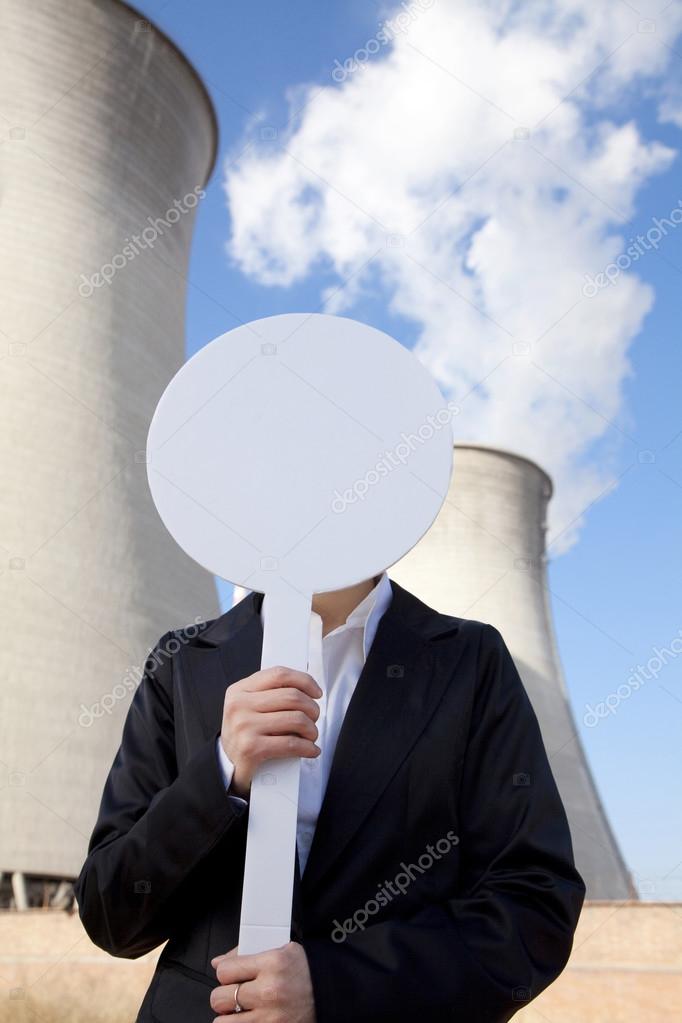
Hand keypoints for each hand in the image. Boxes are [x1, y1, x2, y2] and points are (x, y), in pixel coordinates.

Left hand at [210, 942, 315, 1020]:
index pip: (225, 970)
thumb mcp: (283, 950)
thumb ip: (249, 954)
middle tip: (234, 994)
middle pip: (219, 998)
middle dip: (224, 995)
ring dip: (229, 1017)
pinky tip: (250, 1019)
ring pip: (223, 1022)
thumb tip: (219, 963)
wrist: (332, 995)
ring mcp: (270, 1018)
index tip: (231, 974)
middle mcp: (269, 992)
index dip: (225, 972)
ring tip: (240, 1010)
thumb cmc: (307, 971)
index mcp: (272, 964)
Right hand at [220, 666, 321, 797]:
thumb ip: (270, 693)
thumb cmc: (244, 733)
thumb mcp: (249, 706)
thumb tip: (307, 690)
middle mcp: (239, 705)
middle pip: (292, 696)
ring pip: (296, 719)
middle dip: (312, 708)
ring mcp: (244, 726)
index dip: (304, 681)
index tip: (316, 692)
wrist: (227, 765)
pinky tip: (310, 750)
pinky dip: (308, 748)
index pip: (279, 674)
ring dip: (312, 729)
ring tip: (311, 735)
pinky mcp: (251, 748)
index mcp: (240, 690)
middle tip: (314, 718)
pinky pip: (291, 744)